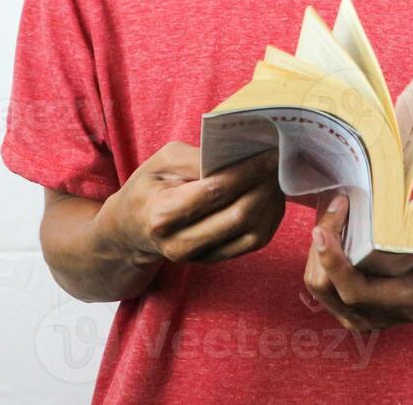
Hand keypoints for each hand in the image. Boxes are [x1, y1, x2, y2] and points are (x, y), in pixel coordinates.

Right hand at [98, 141, 284, 265]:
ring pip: (252, 234)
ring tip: (278, 176)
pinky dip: (270, 218)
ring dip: (272, 203)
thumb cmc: (149, 187)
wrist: (131, 230)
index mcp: (163, 214)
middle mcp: (181, 243)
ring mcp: (200, 258)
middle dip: (265, 185)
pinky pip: (253, 242)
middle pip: (238, 216)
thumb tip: (239, 152)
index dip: (248, 170)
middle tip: (281, 161)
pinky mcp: (215, 260)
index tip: (271, 151)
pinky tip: (272, 195)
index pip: (216, 191)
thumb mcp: (162, 161)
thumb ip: (198, 156)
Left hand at [302, 193, 412, 331]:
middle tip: (336, 203)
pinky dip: (321, 254)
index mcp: (409, 300)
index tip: (324, 228)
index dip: (335, 262)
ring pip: (318, 286)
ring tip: (334, 209)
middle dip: (321, 245)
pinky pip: (323, 283)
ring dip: (318, 248)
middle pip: (326, 288)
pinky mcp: (356, 304)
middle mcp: (381, 314)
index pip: (356, 291)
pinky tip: (334, 224)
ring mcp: (365, 313)